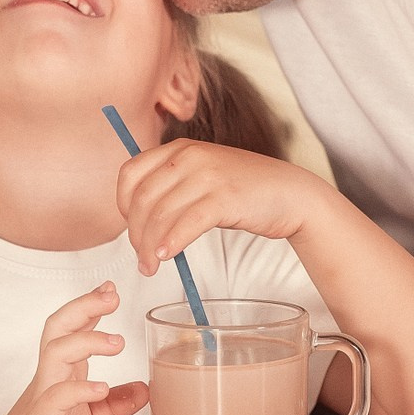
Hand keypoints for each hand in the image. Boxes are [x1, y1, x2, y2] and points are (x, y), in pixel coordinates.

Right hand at [0, 283, 148, 414]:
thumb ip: (114, 404)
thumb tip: (145, 389)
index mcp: (62, 374)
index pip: (73, 328)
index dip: (91, 306)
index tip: (110, 288)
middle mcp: (51, 378)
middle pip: (60, 328)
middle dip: (85, 307)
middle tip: (110, 296)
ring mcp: (43, 397)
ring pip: (57, 353)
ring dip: (87, 341)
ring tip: (117, 342)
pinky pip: (57, 398)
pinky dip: (80, 390)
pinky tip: (100, 388)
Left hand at [116, 139, 335, 274]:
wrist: (291, 193)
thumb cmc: (244, 190)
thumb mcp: (202, 176)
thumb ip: (172, 186)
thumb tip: (138, 218)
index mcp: (180, 148)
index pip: (130, 173)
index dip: (122, 205)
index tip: (129, 227)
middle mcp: (190, 156)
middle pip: (142, 198)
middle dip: (135, 233)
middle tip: (141, 258)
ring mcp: (208, 175)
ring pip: (161, 213)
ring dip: (150, 246)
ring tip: (151, 266)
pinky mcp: (225, 197)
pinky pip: (187, 222)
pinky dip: (172, 242)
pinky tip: (167, 256)